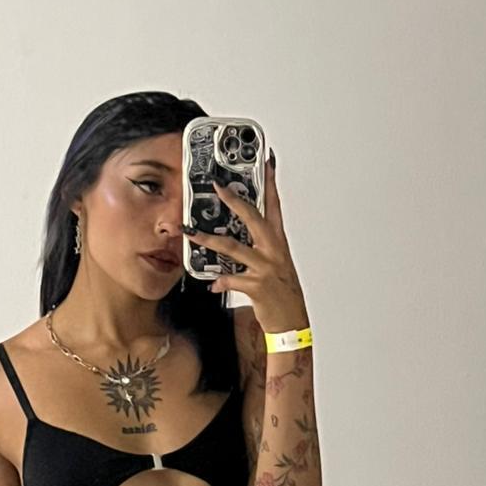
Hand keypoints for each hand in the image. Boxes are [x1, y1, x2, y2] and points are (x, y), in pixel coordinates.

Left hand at [186, 157, 308, 333]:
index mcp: (278, 243)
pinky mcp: (257, 286)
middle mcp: (273, 251)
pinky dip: (220, 281)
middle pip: (253, 218)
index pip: (274, 206)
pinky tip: (213, 283)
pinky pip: (232, 279)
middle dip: (235, 201)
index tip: (266, 163)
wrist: (293, 322)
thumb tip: (237, 240)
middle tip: (219, 187)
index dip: (270, 183)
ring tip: (193, 233)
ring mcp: (265, 268)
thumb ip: (257, 249)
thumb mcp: (275, 265)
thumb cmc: (283, 293)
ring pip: (234, 248)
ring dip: (209, 240)